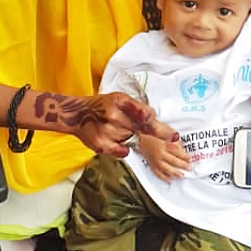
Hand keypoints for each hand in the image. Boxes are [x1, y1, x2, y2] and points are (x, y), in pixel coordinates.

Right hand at [33, 91, 177, 157]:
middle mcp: (115, 116)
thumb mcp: (120, 99)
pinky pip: (122, 150)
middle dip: (152, 132)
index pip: (146, 116)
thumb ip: (138, 108)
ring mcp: (107, 132)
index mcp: (121, 102)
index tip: (174, 137)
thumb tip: (154, 119)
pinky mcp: (101, 145)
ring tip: (113, 128)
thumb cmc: (101, 106)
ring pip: (131, 139)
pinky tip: (111, 138)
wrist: (76, 114)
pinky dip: (120, 147)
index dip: (161, 129)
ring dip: (128, 136)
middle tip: (153, 133)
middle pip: (141, 130)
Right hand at [137, 133, 190, 180]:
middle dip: (182, 165)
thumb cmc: (151, 132)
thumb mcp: (164, 131)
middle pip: (172, 161)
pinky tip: (169, 179)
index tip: (190, 159)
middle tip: (189, 168)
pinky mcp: (150, 163)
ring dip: (174, 173)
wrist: (137, 135)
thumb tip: (181, 147)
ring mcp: (154, 160)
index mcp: (163, 145)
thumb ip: (173, 139)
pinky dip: (163, 177)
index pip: (176, 152)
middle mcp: (159, 153)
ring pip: (165, 168)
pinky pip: (157, 172)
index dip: (184, 156)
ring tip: (181, 176)